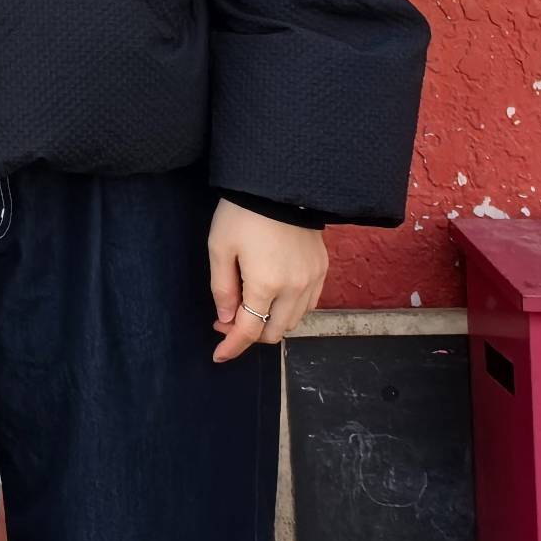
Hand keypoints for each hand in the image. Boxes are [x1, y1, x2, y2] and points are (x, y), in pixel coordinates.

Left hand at [208, 199, 326, 361]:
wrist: (280, 184)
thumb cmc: (243, 213)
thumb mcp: (220, 247)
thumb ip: (222, 288)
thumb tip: (226, 319)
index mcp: (267, 284)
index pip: (250, 330)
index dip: (232, 346)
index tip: (218, 355)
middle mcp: (296, 288)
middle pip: (275, 331)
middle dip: (250, 333)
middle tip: (227, 320)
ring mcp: (313, 280)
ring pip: (294, 321)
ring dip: (271, 322)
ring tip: (248, 306)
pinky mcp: (322, 269)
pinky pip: (308, 304)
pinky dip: (289, 309)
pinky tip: (272, 296)